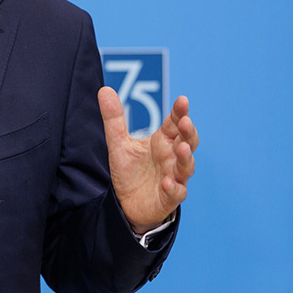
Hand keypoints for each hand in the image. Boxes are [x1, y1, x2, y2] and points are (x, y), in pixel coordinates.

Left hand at [98, 86, 198, 232]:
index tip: (182, 100)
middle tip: (186, 121)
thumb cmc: (129, 171)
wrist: (126, 203)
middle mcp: (172, 157)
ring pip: (186, 166)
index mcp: (163, 141)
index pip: (175, 123)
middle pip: (187, 141)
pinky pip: (176, 192)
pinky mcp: (169, 197)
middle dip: (188, 132)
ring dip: (186, 158)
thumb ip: (114, 118)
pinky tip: (167, 183)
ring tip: (182, 148)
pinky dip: (174, 187)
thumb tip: (104, 88)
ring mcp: (174, 177)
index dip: (179, 113)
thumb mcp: (118, 143)